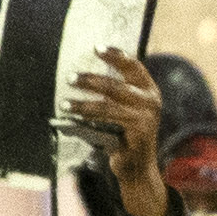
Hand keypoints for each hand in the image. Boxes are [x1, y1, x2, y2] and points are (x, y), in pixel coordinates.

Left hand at [72, 49, 170, 215]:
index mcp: (150, 90)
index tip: (96, 48)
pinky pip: (106, 125)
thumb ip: (117, 92)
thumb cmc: (127, 134)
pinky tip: (72, 118)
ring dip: (82, 103)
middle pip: (116, 85)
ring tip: (64, 103)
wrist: (138, 167)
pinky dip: (87, 120)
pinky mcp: (135, 136)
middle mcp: (151, 102)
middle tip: (70, 77)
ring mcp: (145, 120)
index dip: (115, 55)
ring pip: (107, 106)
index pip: (134, 66)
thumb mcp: (128, 109)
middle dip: (90, 80)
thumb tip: (85, 73)